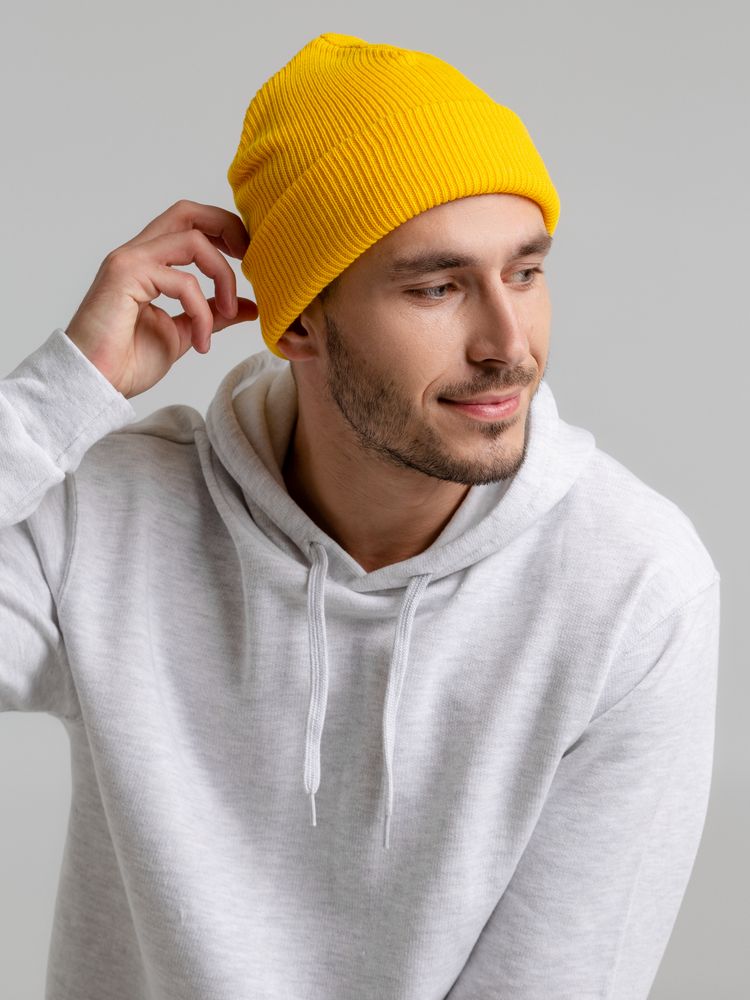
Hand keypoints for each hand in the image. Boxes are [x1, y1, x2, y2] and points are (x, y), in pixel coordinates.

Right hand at [64, 199, 258, 398]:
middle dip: (228, 228)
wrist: (97, 384)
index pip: (189, 223)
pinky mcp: (126, 275)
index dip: (223, 232)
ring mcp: (130, 260)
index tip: (248, 260)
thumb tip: (247, 307)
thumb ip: (212, 315)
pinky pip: (184, 281)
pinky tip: (201, 342)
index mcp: (150, 262)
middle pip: (189, 212)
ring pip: (193, 240)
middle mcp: (138, 253)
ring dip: (222, 276)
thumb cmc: (128, 361)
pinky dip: (202, 312)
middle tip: (250, 260)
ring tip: (226, 313)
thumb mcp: (184, 333)